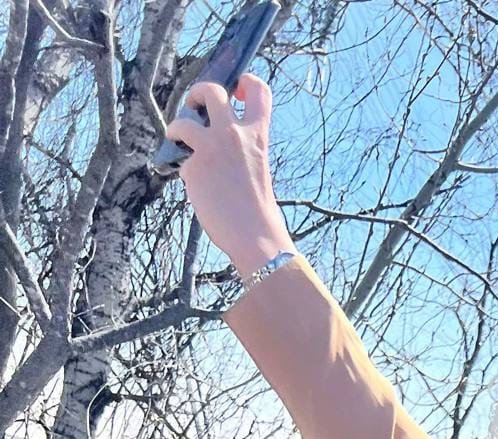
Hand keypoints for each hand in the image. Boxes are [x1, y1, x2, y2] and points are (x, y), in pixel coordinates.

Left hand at [167, 74, 293, 278]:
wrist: (255, 237)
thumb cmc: (259, 211)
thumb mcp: (258, 168)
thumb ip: (242, 148)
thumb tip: (213, 140)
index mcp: (257, 135)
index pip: (258, 91)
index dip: (246, 81)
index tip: (236, 89)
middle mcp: (233, 134)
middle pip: (211, 90)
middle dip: (198, 93)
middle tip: (195, 106)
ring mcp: (210, 148)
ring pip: (182, 122)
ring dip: (177, 128)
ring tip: (179, 140)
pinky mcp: (193, 167)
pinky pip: (183, 162)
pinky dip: (187, 172)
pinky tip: (197, 188)